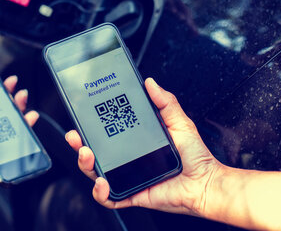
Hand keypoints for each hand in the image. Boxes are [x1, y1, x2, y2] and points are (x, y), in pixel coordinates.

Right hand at [65, 78, 220, 215]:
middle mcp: (127, 160)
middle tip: (75, 136)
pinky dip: (101, 193)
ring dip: (85, 165)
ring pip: (96, 174)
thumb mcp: (179, 122)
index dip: (90, 127)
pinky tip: (101, 183)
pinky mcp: (132, 195)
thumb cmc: (195, 156)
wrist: (206, 183)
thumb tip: (150, 83)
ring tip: (87, 155)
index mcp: (134, 142)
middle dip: (79, 145)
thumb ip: (165, 102)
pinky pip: (110, 198)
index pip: (106, 134)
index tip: (82, 117)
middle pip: (94, 154)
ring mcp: (128, 178)